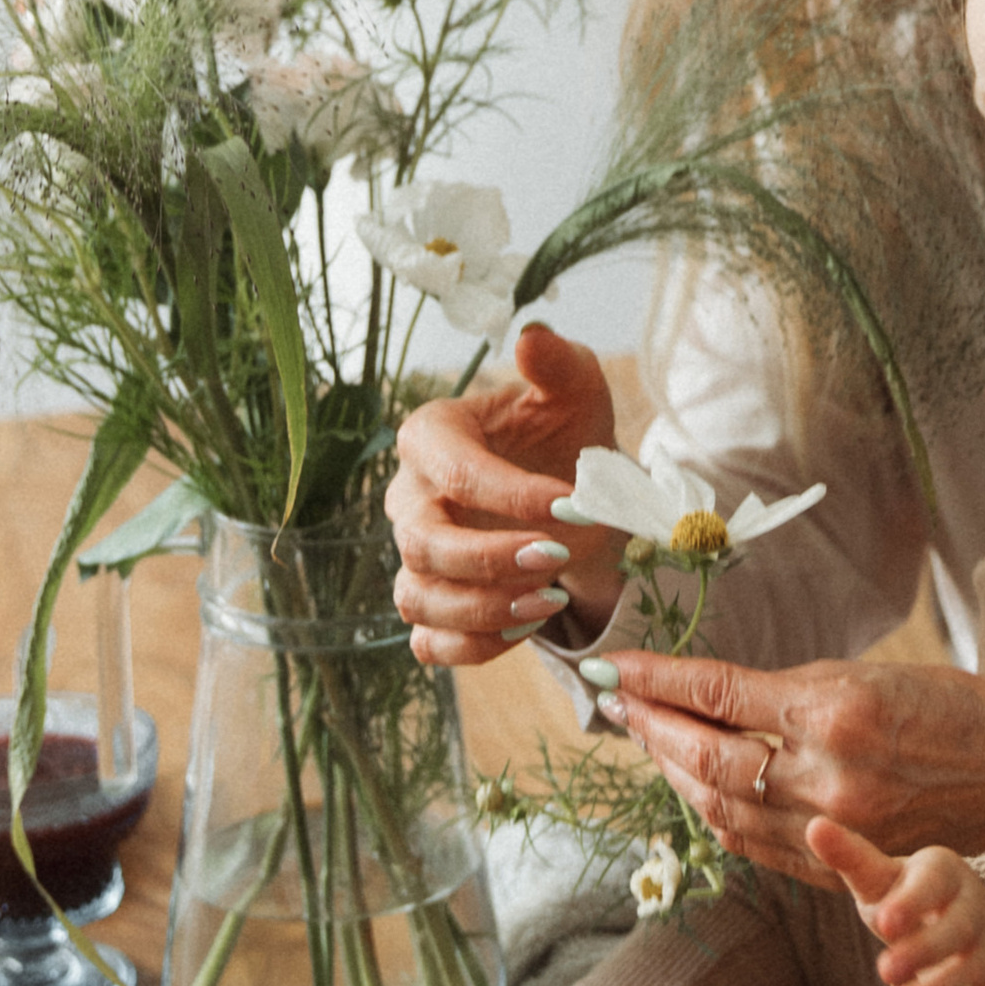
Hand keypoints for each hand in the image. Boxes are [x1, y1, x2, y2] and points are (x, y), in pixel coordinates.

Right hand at [386, 324, 623, 664]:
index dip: (509, 493)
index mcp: (432, 436)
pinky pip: (428, 644)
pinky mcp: (431, 605)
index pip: (455, 470)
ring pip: (417, 599)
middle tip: (557, 558)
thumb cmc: (564, 433)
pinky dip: (473, 648)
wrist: (572, 495)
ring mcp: (415, 557)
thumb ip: (557, 362)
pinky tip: (527, 625)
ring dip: (483, 610)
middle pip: (421, 543)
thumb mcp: (574, 391)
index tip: (571, 502)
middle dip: (489, 558)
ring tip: (552, 600)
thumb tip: (533, 337)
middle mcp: (410, 498)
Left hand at [602, 650, 984, 885]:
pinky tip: (697, 792)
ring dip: (675, 778)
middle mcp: (827, 775)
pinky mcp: (841, 864)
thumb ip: (783, 692)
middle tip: (620, 704)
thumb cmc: (947, 704)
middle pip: (707, 761)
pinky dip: (716, 819)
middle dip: (653, 731)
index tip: (616, 669)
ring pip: (723, 812)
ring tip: (650, 744)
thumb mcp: (863, 674)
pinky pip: (757, 848)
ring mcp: (833, 828)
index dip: (657, 683)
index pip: (717, 695)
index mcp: (833, 710)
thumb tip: (708, 695)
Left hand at [809, 817, 984, 985]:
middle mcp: (975, 910)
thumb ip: (851, 856)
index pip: (934, 883)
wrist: (971, 926)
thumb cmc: (909, 899)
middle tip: (884, 971)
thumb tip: (814, 826)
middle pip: (955, 931)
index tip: (884, 922)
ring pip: (965, 974)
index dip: (912, 902)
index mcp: (944, 874)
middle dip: (922, 952)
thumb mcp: (882, 878)